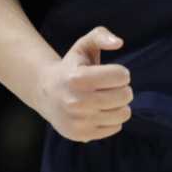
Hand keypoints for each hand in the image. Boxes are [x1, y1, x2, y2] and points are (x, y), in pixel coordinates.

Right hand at [38, 28, 132, 142]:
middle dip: (123, 89)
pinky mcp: (82, 135)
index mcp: (78, 78)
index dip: (120, 73)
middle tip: (111, 88)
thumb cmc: (71, 67)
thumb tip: (118, 43)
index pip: (121, 76)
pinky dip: (112, 119)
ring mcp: (79, 121)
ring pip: (123, 113)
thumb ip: (101, 36)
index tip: (111, 74)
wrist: (46, 93)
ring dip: (119, 105)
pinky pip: (116, 127)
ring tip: (107, 99)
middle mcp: (76, 101)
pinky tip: (100, 111)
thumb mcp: (82, 46)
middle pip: (125, 96)